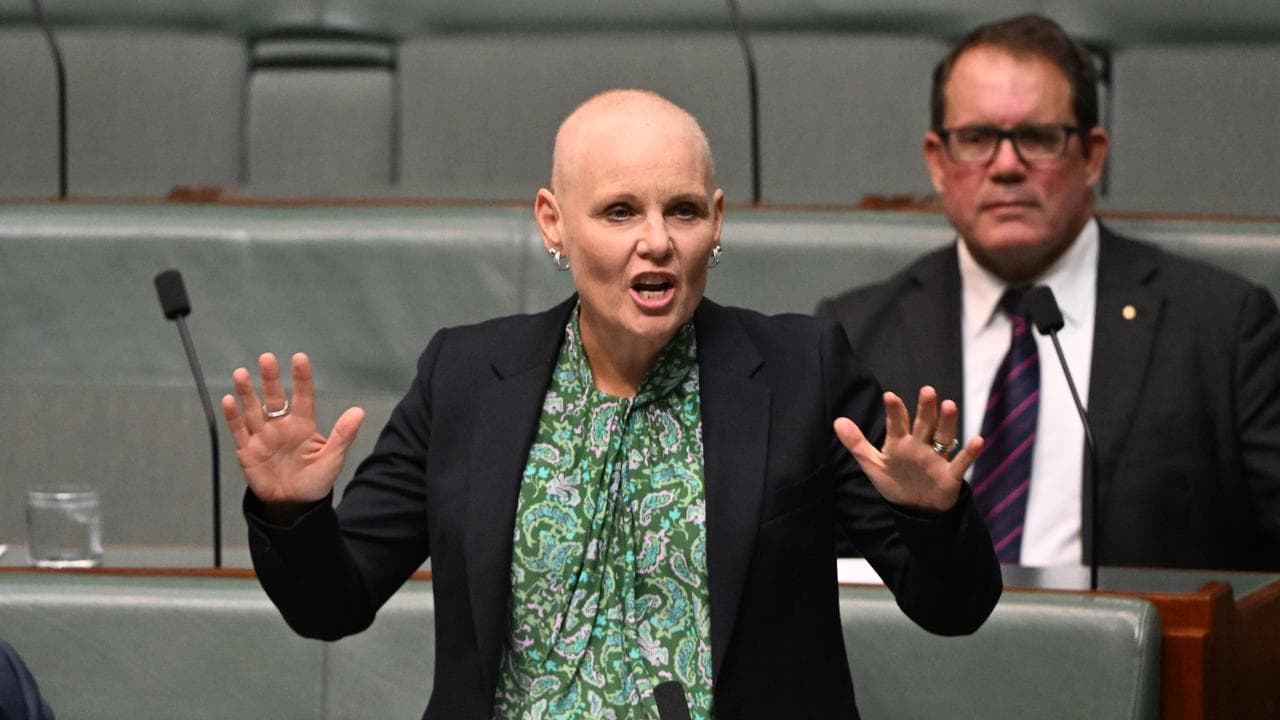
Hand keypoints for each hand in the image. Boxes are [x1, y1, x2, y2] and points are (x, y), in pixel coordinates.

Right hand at [222, 353, 364, 517]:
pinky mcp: (247, 450)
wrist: (294, 505)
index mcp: (303, 425)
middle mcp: (281, 426)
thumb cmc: (315, 480)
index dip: (301, 378)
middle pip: (274, 398)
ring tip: (242, 374)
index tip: (299, 359)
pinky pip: (239, 431)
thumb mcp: (332, 459)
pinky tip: (229, 400)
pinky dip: (233, 416)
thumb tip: (359, 411)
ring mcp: (262, 437)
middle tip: (267, 358)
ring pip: (253, 410)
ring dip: (247, 392)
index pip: (303, 397)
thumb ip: (343, 435)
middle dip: (270, 379)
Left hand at [834, 386, 982, 511]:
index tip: (889, 396)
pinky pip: (962, 462)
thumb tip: (837, 420)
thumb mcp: (873, 464)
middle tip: (927, 391)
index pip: (897, 423)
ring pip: (943, 437)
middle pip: (924, 424)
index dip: (894, 411)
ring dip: (947, 422)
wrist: (915, 510)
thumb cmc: (895, 482)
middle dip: (925, 409)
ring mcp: (937, 459)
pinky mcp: (950, 475)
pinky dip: (970, 452)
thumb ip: (857, 443)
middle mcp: (920, 446)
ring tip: (949, 405)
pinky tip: (978, 440)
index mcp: (900, 442)